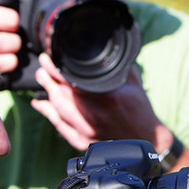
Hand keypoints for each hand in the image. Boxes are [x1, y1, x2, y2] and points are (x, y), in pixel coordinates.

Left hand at [30, 53, 171, 151]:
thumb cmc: (140, 110)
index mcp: (107, 98)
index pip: (72, 80)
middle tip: (42, 68)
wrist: (148, 140)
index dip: (55, 69)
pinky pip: (59, 126)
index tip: (47, 58)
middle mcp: (94, 115)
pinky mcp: (82, 142)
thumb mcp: (133, 83)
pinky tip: (41, 104)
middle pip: (60, 95)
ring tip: (43, 80)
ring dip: (47, 93)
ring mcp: (86, 131)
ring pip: (57, 110)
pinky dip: (48, 113)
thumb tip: (106, 47)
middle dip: (47, 79)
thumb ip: (117, 66)